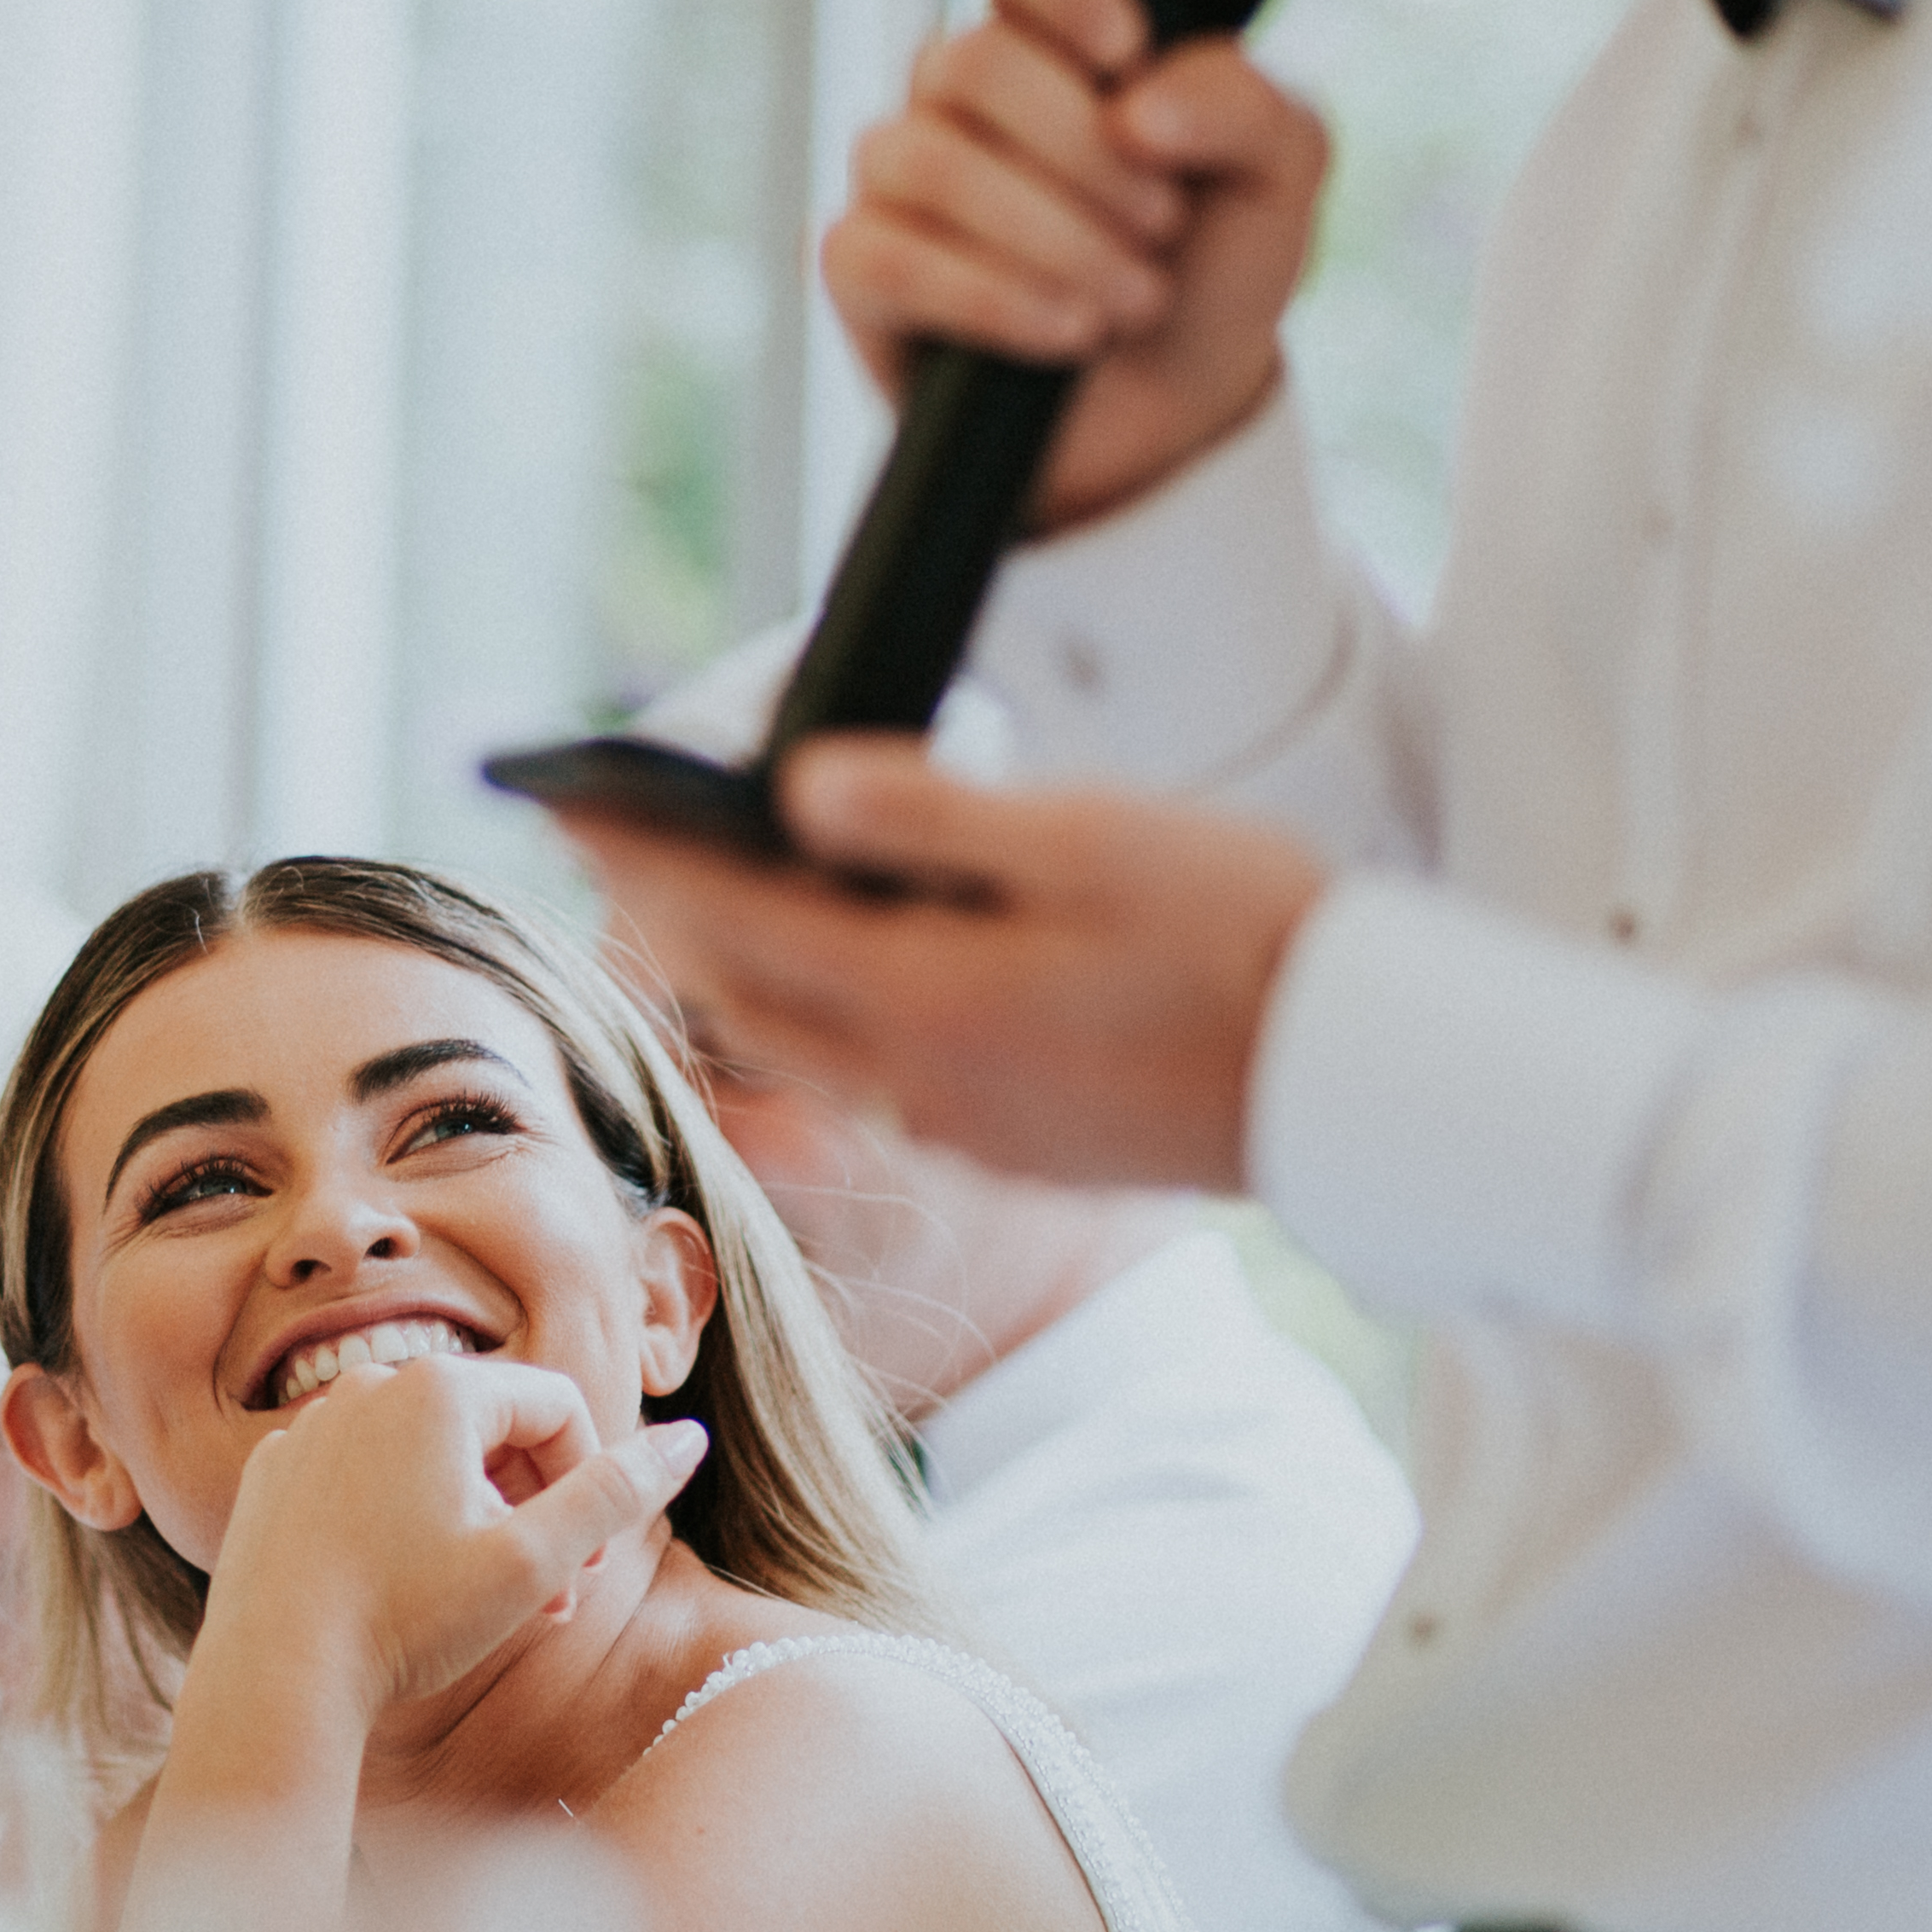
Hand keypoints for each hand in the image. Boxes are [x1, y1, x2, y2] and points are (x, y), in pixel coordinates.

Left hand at [199, 1353, 710, 1732]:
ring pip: (426, 1455)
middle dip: (533, 1506)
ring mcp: (312, 1426)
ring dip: (471, 1516)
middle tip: (549, 1596)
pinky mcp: (274, 1472)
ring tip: (479, 1601)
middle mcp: (369, 1385)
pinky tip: (400, 1590)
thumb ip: (617, 1493)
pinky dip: (398, 1520)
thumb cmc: (407, 1618)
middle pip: (492, 1428)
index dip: (591, 1482)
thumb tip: (691, 1437)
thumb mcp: (533, 1561)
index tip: (590, 1565)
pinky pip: (363, 1478)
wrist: (273, 1676)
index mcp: (439, 1389)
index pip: (559, 1406)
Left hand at [566, 737, 1329, 1192]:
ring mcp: (966, 1125)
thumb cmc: (1246, 931)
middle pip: (743, 998)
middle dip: (666, 921)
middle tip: (608, 849)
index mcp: (929, 1000)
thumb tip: (794, 788)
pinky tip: (851, 960)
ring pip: (807, 1044)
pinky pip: (879, 1074)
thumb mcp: (1087, 839)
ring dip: (742, 970)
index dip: (641, 858)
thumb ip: (931, 817)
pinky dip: (828, 1011)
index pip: (733, 922)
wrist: (1362, 1075)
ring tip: (703, 893)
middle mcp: (923, 1082)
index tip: (570, 804)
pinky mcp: (1014, 1143)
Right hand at [823, 0, 1329, 536]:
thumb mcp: (1279, 173)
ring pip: (935, 162)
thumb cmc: (1212, 267)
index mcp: (1053, 33)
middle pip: (978, 61)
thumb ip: (1243, 102)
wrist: (1172, 416)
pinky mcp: (860, 270)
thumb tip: (1139, 103)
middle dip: (1088, 155)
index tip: (1126, 50)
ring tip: (1131, 299)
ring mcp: (899, 175)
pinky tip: (1066, 333)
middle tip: (1162, 224)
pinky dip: (994, 299)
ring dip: (1055, 238)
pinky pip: (890, 257)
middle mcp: (959, 90)